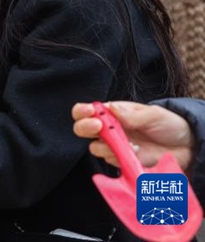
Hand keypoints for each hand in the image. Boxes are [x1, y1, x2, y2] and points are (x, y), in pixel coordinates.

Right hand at [72, 101, 193, 171]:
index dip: (82, 110)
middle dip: (85, 127)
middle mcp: (109, 129)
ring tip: (128, 143)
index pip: (88, 109)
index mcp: (113, 112)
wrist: (187, 146)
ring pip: (95, 147)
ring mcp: (115, 146)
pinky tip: (136, 152)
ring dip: (106, 145)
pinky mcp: (123, 161)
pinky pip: (112, 161)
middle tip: (97, 127)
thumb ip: (132, 114)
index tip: (90, 111)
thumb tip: (111, 108)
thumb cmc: (169, 124)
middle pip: (82, 129)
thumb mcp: (153, 114)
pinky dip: (120, 157)